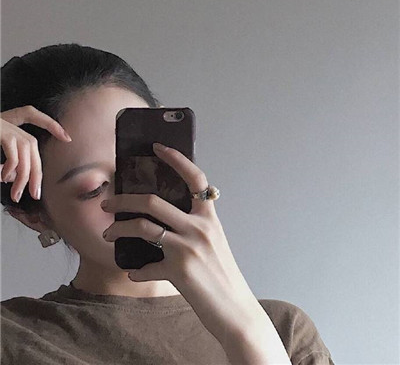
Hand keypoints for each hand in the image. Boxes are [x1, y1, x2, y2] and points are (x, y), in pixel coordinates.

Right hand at [0, 105, 71, 201]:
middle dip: (36, 172)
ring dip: (23, 175)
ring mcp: (3, 125)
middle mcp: (7, 122)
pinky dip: (12, 166)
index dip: (50, 124)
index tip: (66, 137)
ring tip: (16, 193)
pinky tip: (3, 177)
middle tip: (35, 194)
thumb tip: (13, 177)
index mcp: (6, 123)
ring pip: (26, 151)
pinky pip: (14, 151)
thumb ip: (5, 162)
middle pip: (32, 146)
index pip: (31, 115)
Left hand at [101, 143, 260, 344]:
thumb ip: (193, 228)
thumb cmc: (223, 275)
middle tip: (108, 202)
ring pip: (142, 227)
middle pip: (152, 201)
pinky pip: (146, 267)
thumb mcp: (213, 243)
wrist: (235, 309)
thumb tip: (165, 223)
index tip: (158, 148)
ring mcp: (188, 247)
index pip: (195, 179)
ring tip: (107, 233)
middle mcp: (200, 228)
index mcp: (209, 218)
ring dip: (118, 229)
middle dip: (123, 199)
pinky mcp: (178, 270)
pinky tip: (134, 273)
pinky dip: (137, 270)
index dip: (177, 159)